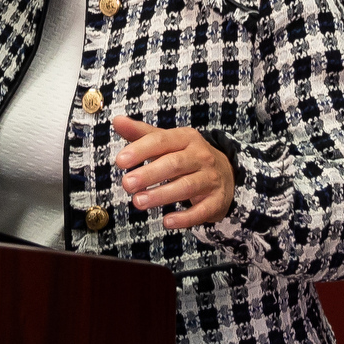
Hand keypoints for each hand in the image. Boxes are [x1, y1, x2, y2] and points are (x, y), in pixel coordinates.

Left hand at [110, 114, 233, 229]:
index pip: (162, 140)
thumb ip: (142, 134)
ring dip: (161, 195)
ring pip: (186, 186)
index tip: (120, 161)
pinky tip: (167, 222)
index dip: (141, 150)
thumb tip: (117, 120)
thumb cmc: (187, 156)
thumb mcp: (168, 142)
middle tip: (126, 184)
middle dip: (149, 174)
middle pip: (174, 164)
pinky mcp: (216, 200)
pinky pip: (202, 210)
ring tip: (138, 202)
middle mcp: (201, 156)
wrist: (226, 173)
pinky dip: (185, 218)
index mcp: (186, 138)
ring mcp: (210, 178)